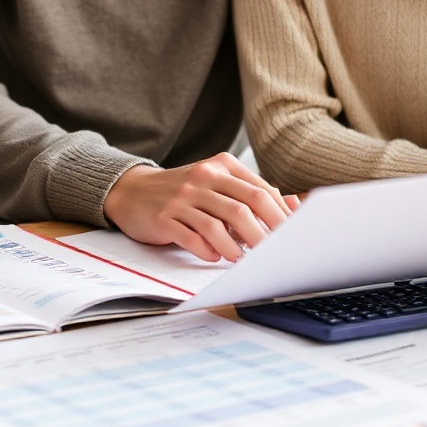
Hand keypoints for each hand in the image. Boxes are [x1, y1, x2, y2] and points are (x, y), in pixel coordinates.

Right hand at [102, 155, 300, 262]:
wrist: (132, 191)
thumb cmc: (183, 192)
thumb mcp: (217, 184)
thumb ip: (253, 192)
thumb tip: (294, 205)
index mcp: (221, 166)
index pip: (261, 191)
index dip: (281, 217)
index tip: (293, 237)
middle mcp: (203, 177)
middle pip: (245, 206)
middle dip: (266, 235)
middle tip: (275, 254)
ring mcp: (182, 197)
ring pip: (220, 224)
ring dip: (237, 248)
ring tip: (244, 260)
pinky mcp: (164, 217)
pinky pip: (192, 237)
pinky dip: (208, 250)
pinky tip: (214, 256)